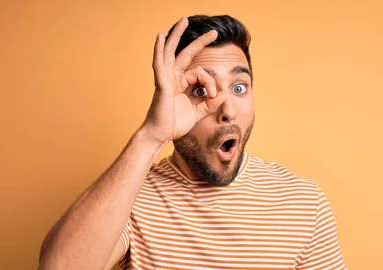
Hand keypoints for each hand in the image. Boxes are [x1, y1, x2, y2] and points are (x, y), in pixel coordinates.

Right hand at [141, 17, 227, 144]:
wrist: (160, 135)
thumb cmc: (174, 124)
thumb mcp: (198, 113)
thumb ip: (210, 104)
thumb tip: (224, 94)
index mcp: (181, 84)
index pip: (201, 73)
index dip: (210, 82)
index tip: (213, 96)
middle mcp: (173, 78)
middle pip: (186, 54)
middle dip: (199, 42)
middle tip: (214, 32)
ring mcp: (165, 79)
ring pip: (172, 53)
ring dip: (177, 36)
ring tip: (183, 21)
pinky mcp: (161, 84)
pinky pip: (159, 64)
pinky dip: (159, 50)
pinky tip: (160, 37)